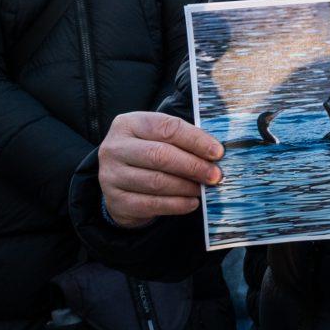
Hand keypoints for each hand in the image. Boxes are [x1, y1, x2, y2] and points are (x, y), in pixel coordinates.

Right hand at [98, 111, 224, 230]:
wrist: (119, 182)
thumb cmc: (148, 154)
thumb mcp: (158, 138)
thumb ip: (182, 139)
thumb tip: (215, 152)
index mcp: (128, 124)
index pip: (166, 128)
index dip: (195, 140)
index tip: (217, 152)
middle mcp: (115, 148)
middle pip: (160, 155)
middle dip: (193, 166)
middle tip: (215, 175)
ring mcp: (111, 175)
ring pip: (156, 181)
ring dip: (186, 186)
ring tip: (203, 188)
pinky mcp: (116, 201)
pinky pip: (152, 204)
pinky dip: (176, 205)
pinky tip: (192, 203)